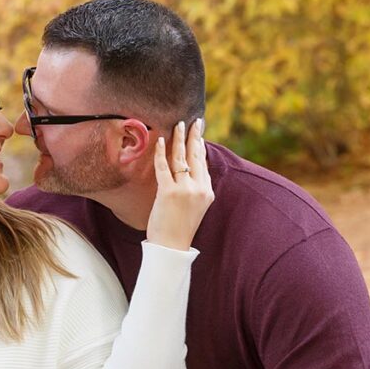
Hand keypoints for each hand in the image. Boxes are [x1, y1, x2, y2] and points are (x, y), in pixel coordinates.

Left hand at [147, 118, 213, 250]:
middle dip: (194, 136)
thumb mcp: (195, 206)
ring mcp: (184, 190)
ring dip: (180, 139)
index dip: (200, 146)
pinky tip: (162, 141)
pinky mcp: (168, 193)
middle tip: (193, 121)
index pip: (203, 163)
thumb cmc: (179, 227)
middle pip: (196, 156)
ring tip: (178, 125)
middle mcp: (198, 188)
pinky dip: (162, 153)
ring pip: (181, 158)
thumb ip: (194, 188)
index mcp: (207, 191)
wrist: (172, 247)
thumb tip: (187, 170)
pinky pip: (164, 168)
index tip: (198, 132)